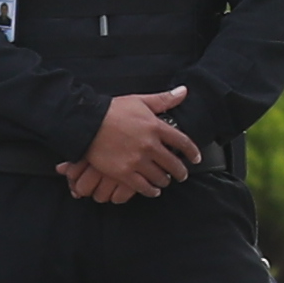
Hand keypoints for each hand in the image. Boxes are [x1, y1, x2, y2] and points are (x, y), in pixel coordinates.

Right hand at [74, 89, 197, 199]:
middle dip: (180, 172)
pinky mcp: (124, 172)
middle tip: (182, 175)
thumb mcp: (140, 101)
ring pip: (160, 177)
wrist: (87, 123)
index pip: (183, 142)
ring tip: (166, 181)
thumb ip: (164, 100)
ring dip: (165, 181)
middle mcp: (150, 145)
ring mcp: (137, 160)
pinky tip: (153, 190)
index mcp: (156, 127)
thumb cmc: (112, 110)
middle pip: (173, 164)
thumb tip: (183, 91)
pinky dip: (151, 190)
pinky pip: (143, 186)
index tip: (196, 159)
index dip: (192, 152)